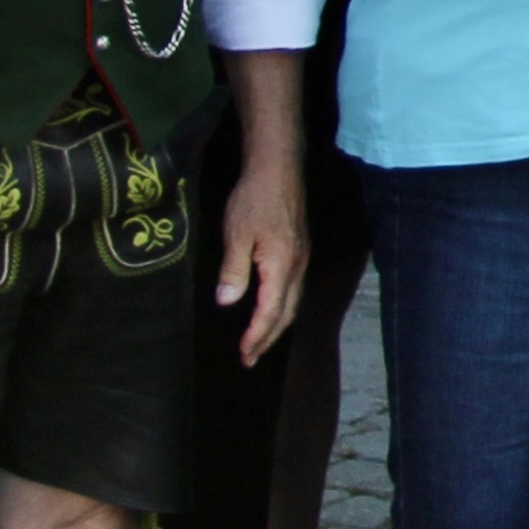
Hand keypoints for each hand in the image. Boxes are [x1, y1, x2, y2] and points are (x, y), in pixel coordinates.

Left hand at [213, 155, 307, 365]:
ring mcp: (301, 258)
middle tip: (250, 359)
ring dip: (276, 325)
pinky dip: (281, 307)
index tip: (243, 354)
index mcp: (282, 266)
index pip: (270, 311)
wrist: (278, 169)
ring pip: (293, 301)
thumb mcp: (236, 234)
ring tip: (259, 342)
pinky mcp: (299, 250)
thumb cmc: (254, 199)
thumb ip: (234, 270)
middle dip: (268, 338)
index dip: (257, 335)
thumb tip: (227, 302)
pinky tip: (270, 308)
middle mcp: (297, 267)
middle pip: (287, 312)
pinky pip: (293, 289)